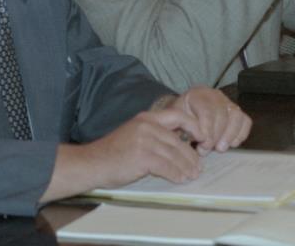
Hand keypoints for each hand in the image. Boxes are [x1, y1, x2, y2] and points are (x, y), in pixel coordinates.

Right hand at [40, 108, 205, 201]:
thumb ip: (155, 135)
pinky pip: (167, 166)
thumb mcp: (135, 134)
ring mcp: (145, 140)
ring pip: (175, 154)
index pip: (178, 115)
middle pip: (179, 140)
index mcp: (147, 118)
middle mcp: (147, 126)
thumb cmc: (112, 153)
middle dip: (191, 155)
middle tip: (198, 167)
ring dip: (186, 167)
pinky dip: (176, 174)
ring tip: (192, 175)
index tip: (202, 137)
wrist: (92, 163)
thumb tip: (179, 145)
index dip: (194, 125)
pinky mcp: (143, 156)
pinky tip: (180, 179)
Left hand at [167, 87, 251, 155]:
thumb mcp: (177, 120)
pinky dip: (240, 134)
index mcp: (198, 95)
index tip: (203, 145)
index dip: (207, 129)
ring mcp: (228, 102)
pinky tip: (231, 144)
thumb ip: (183, 128)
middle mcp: (215, 96)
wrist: (188, 110)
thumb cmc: (182, 117)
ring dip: (229, 135)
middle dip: (216, 136)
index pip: (207, 110)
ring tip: (220, 148)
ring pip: (236, 116)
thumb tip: (196, 141)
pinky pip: (245, 121)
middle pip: (222, 114)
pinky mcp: (237, 112)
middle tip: (206, 150)